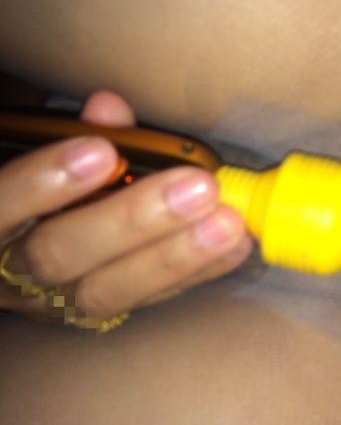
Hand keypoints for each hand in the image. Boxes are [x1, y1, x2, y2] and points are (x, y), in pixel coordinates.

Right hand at [0, 90, 251, 325]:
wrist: (21, 256)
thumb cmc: (36, 192)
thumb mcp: (37, 157)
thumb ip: (71, 133)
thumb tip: (110, 106)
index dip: (42, 182)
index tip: (102, 151)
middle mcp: (11, 271)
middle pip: (58, 256)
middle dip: (132, 220)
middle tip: (197, 189)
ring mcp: (53, 303)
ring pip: (105, 292)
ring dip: (173, 257)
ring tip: (226, 224)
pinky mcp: (99, 317)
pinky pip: (147, 302)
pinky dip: (195, 273)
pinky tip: (235, 247)